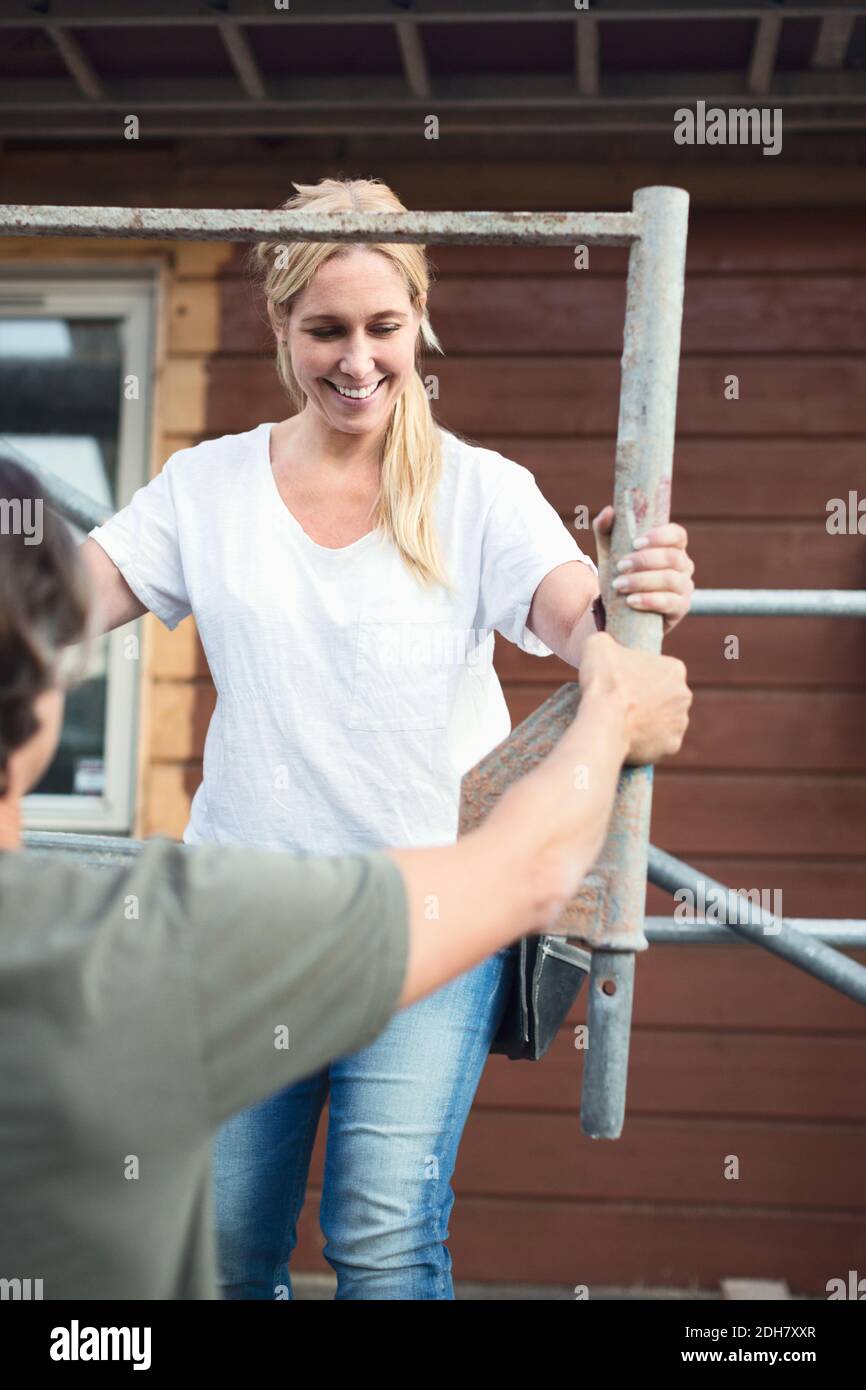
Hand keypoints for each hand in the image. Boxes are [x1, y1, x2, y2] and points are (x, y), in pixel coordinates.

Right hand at [579, 631, 691, 763]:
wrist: (603, 722)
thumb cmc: (603, 682)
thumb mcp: (597, 645)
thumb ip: (605, 640)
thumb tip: (603, 643)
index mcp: (675, 669)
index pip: (660, 670)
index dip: (640, 676)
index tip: (623, 682)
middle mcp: (684, 695)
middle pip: (665, 696)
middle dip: (649, 699)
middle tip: (623, 703)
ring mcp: (680, 723)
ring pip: (664, 721)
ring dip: (650, 721)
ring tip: (624, 722)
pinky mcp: (671, 746)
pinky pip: (659, 743)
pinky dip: (647, 742)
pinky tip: (629, 739)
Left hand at [592, 504, 694, 635]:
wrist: (615, 611)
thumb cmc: (618, 575)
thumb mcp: (609, 552)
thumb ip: (606, 530)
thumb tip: (610, 511)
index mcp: (671, 547)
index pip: (678, 534)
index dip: (661, 536)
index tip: (636, 542)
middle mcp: (683, 565)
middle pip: (672, 557)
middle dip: (644, 560)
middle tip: (620, 566)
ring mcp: (684, 588)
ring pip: (671, 579)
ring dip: (642, 581)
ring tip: (619, 585)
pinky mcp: (680, 609)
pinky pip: (671, 603)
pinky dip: (650, 600)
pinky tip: (631, 601)